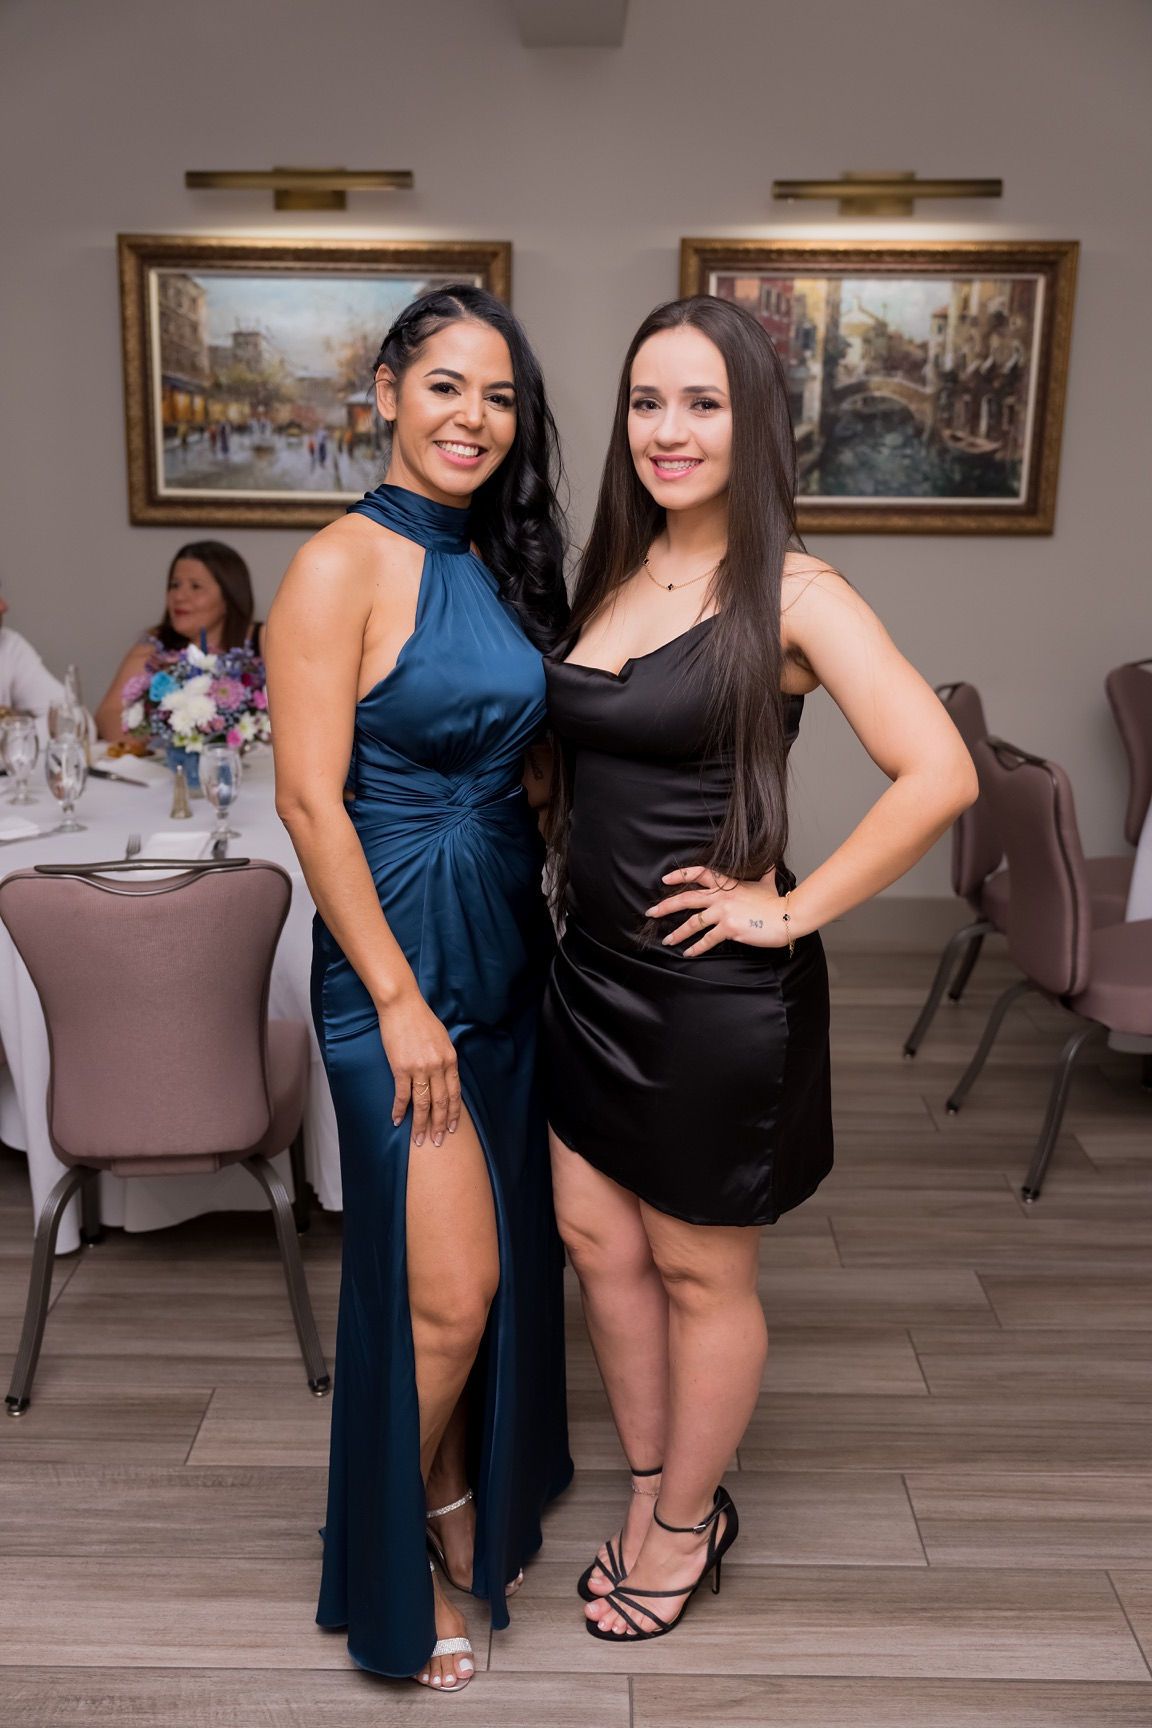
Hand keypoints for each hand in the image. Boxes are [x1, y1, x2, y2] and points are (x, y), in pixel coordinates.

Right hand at [377, 987, 460, 1145]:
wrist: (402, 1005)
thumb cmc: (421, 1019)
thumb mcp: (442, 1038)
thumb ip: (445, 1059)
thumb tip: (444, 1076)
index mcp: (450, 1059)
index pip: (455, 1093)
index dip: (453, 1113)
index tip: (451, 1128)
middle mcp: (438, 1066)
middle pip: (441, 1103)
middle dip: (439, 1125)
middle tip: (437, 1142)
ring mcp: (420, 1068)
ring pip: (422, 1104)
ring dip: (420, 1125)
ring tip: (418, 1140)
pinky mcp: (401, 1068)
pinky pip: (402, 1095)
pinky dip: (399, 1110)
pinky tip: (396, 1121)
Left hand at [646, 865, 789, 956]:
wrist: (787, 915)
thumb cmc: (776, 901)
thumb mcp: (767, 882)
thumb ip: (763, 872)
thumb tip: (770, 863)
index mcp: (728, 884)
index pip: (699, 873)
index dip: (681, 875)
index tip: (665, 880)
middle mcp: (721, 896)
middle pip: (687, 898)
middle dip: (666, 906)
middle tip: (651, 912)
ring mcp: (724, 912)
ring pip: (693, 922)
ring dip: (677, 933)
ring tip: (667, 939)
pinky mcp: (729, 928)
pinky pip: (707, 939)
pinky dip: (696, 947)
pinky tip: (688, 953)